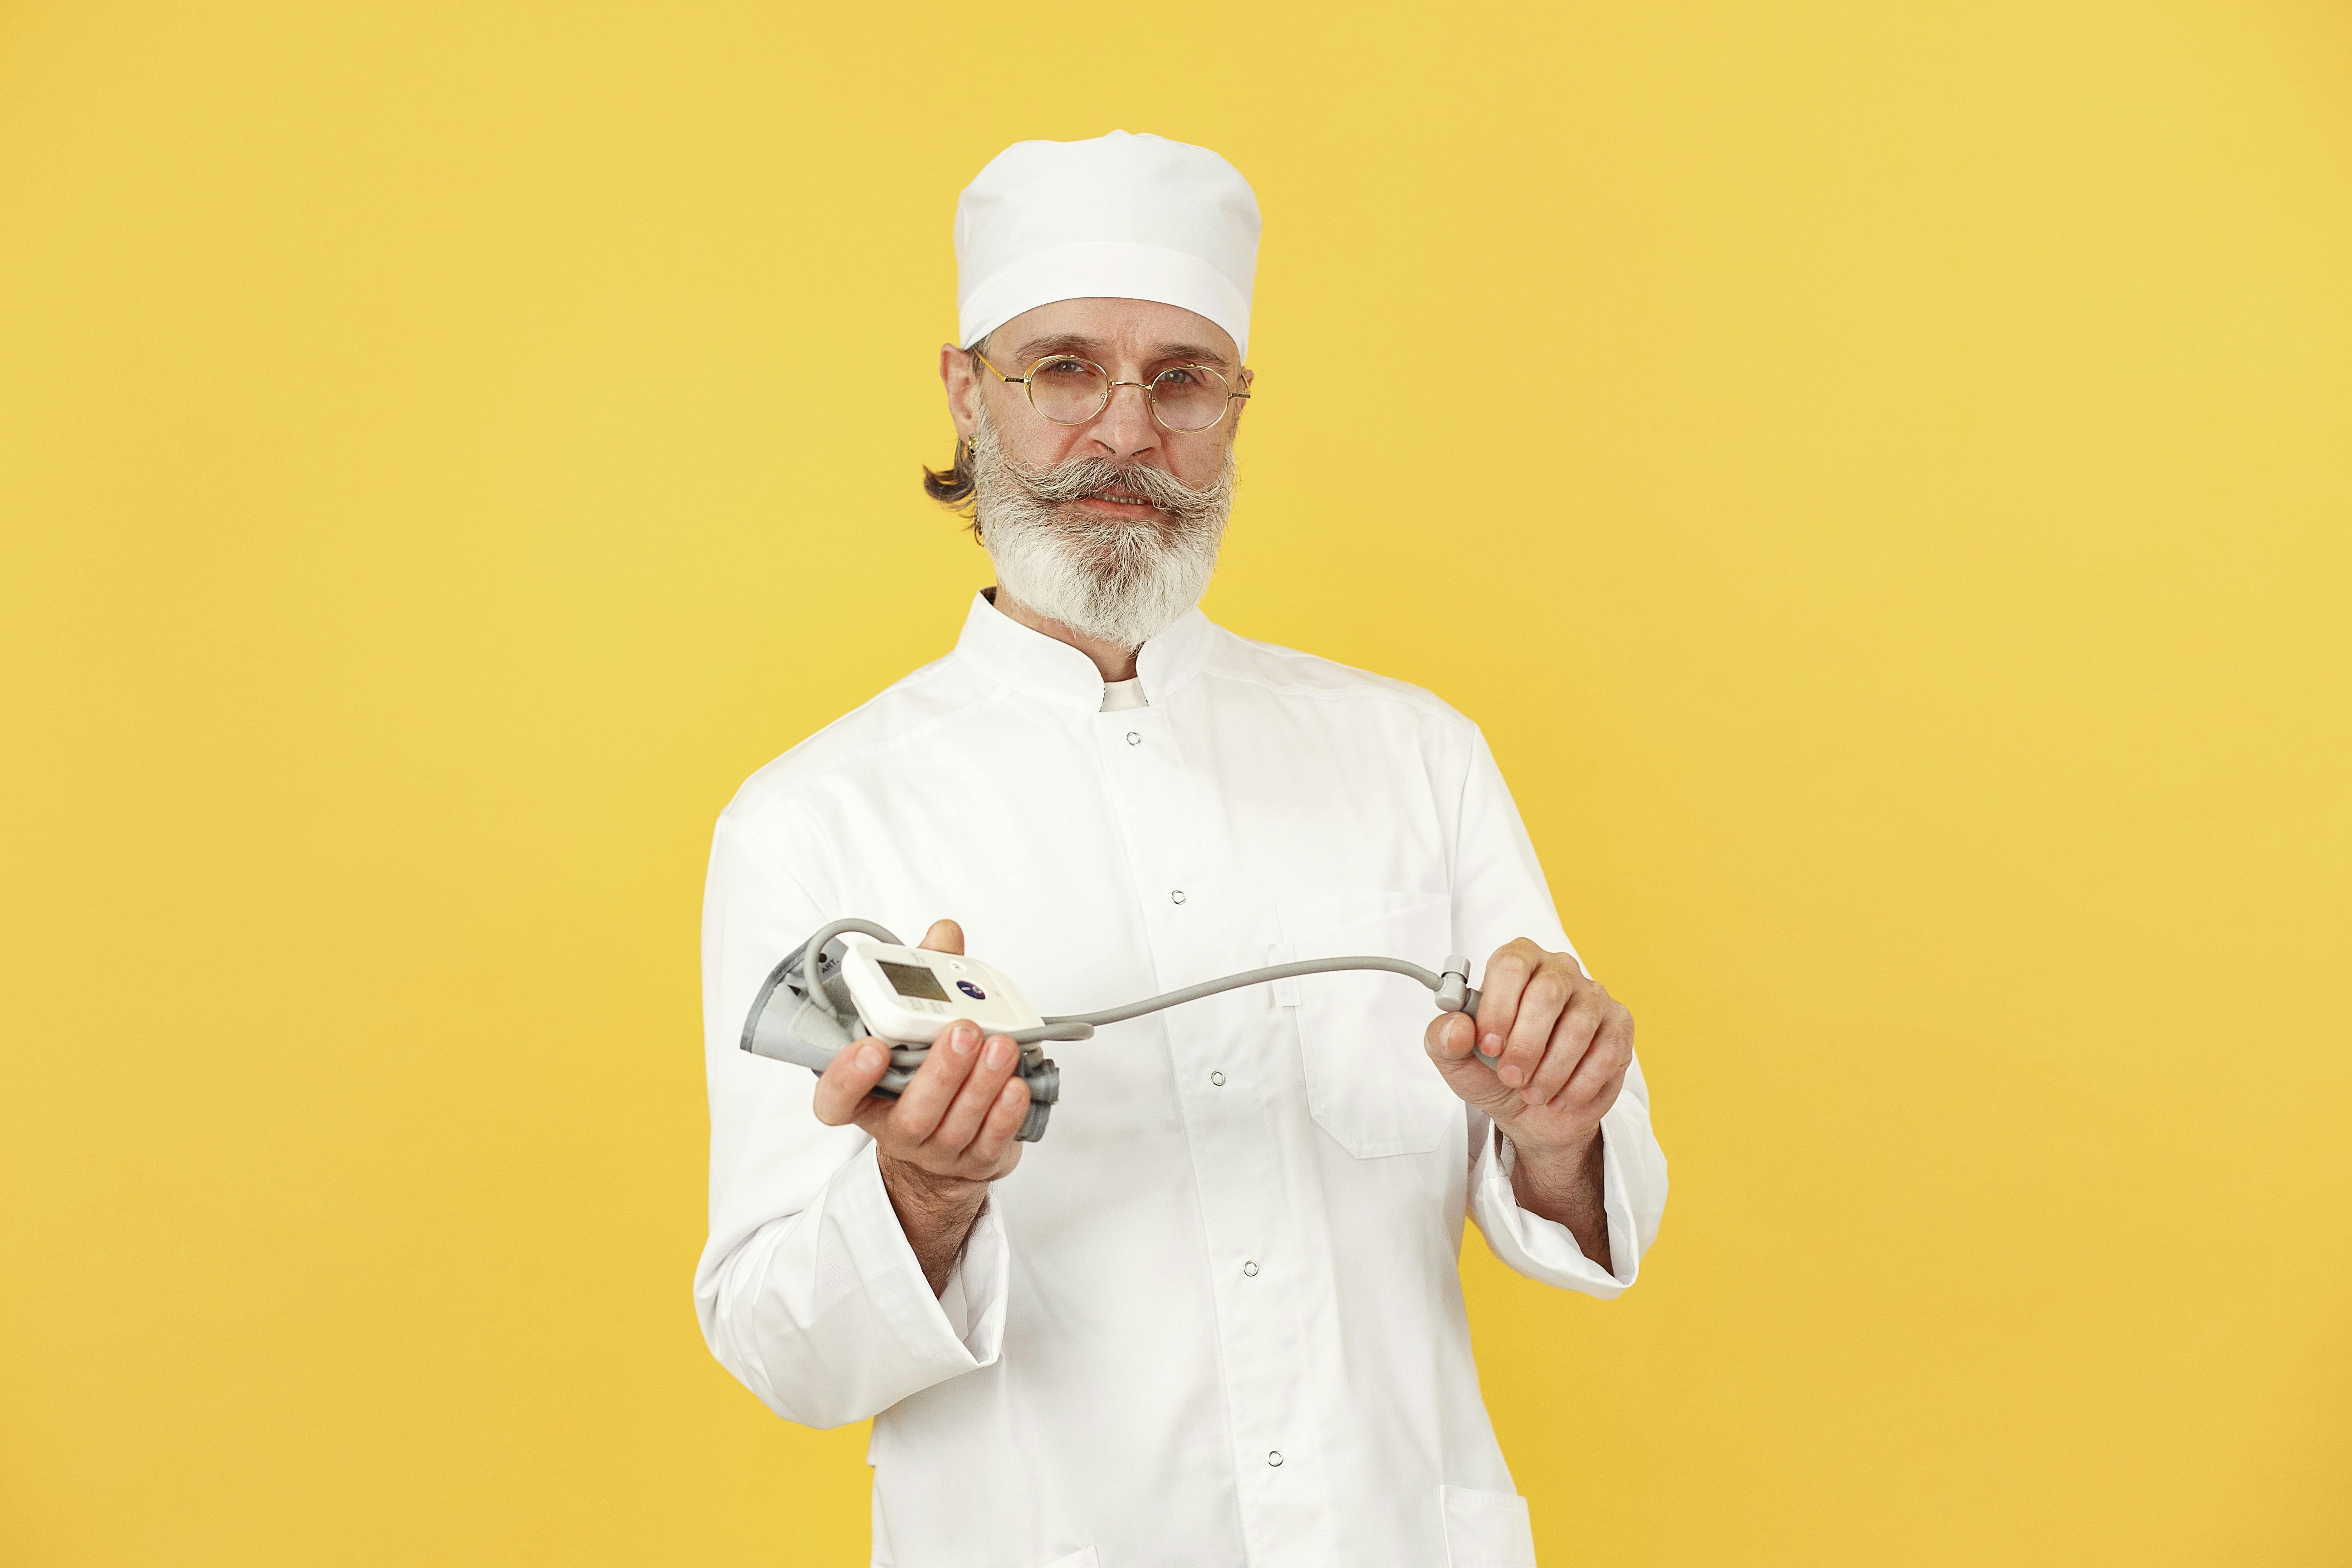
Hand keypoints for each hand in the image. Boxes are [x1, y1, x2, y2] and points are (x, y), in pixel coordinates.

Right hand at [811, 918, 1030, 1290]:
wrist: (951, 1138)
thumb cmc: (926, 1069)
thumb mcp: (919, 1022)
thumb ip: (926, 975)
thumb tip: (944, 933)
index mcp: (866, 1095)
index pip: (836, 1098)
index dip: (847, 1076)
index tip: (871, 1046)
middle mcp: (897, 1128)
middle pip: (911, 1112)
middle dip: (939, 1071)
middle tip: (962, 1031)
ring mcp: (937, 1151)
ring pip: (956, 1125)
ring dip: (981, 1085)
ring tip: (1001, 1046)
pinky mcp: (977, 1162)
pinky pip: (991, 1142)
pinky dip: (1006, 1113)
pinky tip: (1017, 1084)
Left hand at [1423, 937, 1632, 1157]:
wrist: (1533, 1112)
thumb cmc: (1493, 1073)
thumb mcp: (1457, 1063)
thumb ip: (1444, 1040)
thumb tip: (1456, 1026)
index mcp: (1517, 964)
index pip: (1511, 965)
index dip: (1499, 1006)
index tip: (1488, 1046)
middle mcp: (1558, 970)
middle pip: (1548, 992)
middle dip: (1526, 1045)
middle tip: (1510, 1077)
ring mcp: (1593, 996)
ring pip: (1579, 1026)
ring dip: (1551, 1070)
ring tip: (1532, 1093)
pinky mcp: (1619, 1026)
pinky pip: (1606, 1053)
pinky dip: (1578, 1084)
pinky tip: (1560, 1097)